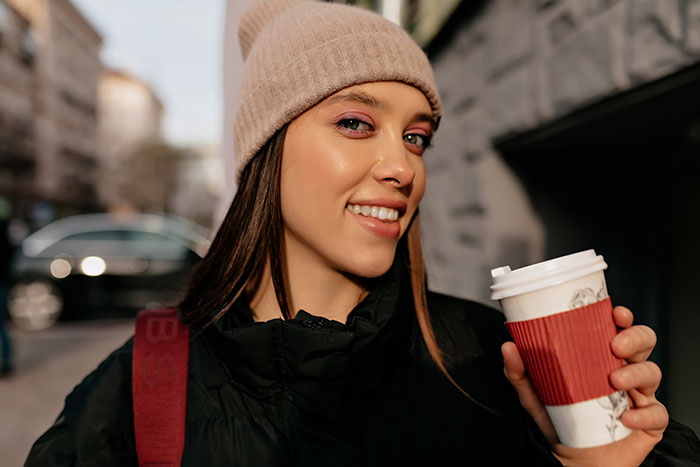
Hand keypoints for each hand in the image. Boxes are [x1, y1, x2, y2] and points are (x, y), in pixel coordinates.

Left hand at [502, 306, 668, 465]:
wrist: (573, 459)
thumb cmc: (561, 422)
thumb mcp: (535, 396)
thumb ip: (521, 373)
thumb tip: (508, 347)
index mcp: (601, 359)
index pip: (618, 330)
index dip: (623, 319)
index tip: (616, 314)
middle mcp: (624, 372)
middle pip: (644, 343)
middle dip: (635, 338)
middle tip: (615, 346)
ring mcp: (640, 396)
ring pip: (652, 372)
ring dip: (636, 373)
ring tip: (615, 381)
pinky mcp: (649, 423)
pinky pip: (657, 414)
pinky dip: (644, 415)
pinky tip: (626, 417)